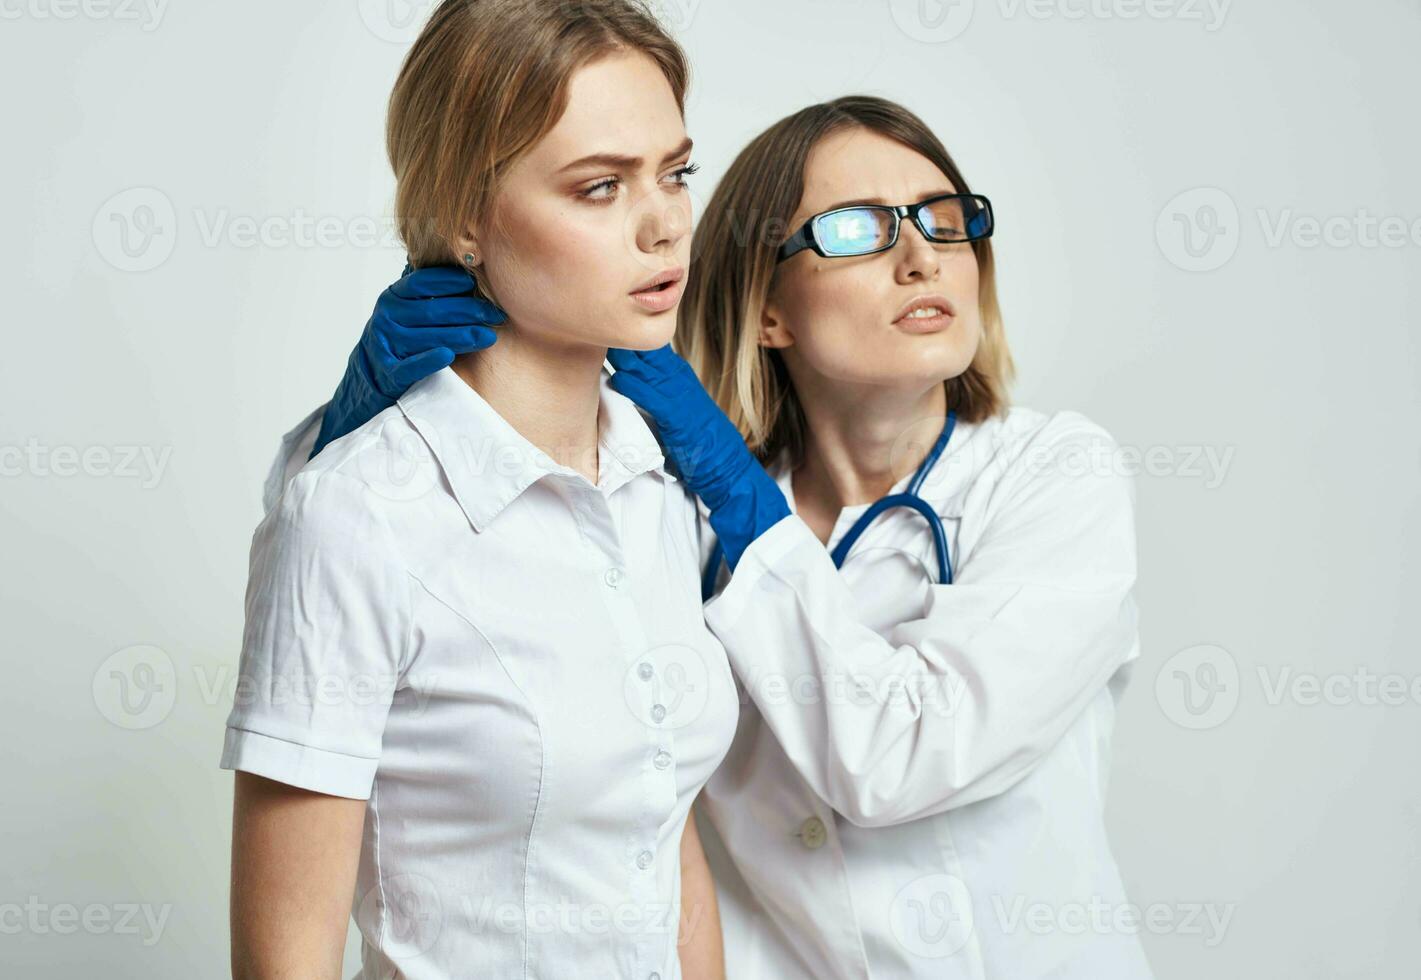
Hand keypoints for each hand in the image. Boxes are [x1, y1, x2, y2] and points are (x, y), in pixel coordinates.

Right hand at [310, 263, 506, 457]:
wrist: (371, 372)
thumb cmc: (401, 333)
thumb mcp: (407, 307)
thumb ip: (430, 291)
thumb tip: (467, 267)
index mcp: (393, 296)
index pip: (422, 282)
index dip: (449, 281)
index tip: (474, 281)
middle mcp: (387, 317)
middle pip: (432, 310)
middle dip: (468, 311)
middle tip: (496, 313)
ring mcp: (387, 343)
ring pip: (428, 337)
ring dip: (461, 336)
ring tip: (488, 336)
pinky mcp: (389, 371)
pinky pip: (411, 366)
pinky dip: (429, 360)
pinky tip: (448, 355)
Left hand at [607, 344, 788, 569]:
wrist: (730, 472)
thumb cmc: (704, 449)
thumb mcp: (679, 418)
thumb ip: (660, 402)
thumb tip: (634, 391)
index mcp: (683, 382)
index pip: (653, 354)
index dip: (632, 341)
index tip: (609, 329)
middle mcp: (684, 385)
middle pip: (650, 355)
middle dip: (627, 340)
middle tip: (602, 326)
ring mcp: (684, 400)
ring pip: (651, 371)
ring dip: (628, 357)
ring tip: (603, 343)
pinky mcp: (682, 420)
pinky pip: (656, 399)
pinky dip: (637, 388)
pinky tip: (621, 379)